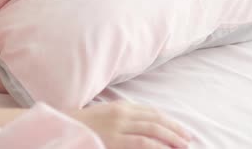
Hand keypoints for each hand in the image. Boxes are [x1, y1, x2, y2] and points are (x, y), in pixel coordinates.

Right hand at [68, 101, 191, 148]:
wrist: (62, 129)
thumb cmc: (82, 126)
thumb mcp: (103, 116)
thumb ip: (121, 117)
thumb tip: (142, 124)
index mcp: (119, 106)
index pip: (151, 111)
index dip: (168, 120)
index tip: (180, 129)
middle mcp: (121, 113)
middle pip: (155, 119)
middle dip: (175, 129)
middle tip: (188, 139)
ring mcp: (117, 126)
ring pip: (152, 130)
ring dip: (171, 137)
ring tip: (183, 145)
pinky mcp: (114, 139)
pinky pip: (143, 142)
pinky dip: (158, 146)